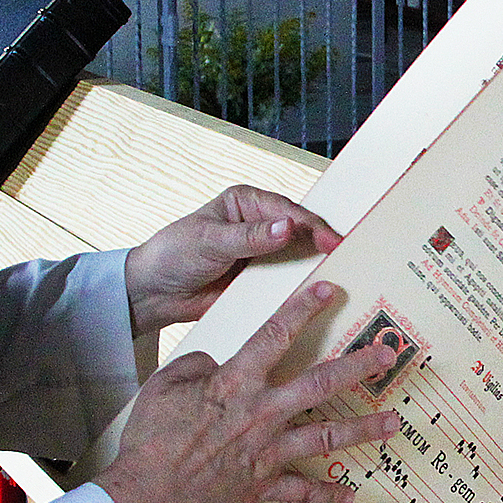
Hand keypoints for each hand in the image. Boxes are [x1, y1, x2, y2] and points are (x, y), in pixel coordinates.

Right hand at [92, 280, 400, 502]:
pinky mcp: (262, 486)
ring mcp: (267, 452)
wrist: (147, 496)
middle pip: (319, 384)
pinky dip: (326, 493)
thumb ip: (197, 365)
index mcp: (235, 383)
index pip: (275, 336)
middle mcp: (261, 414)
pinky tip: (349, 493)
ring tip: (394, 422)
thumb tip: (215, 364)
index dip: (303, 309)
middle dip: (358, 367)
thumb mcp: (165, 384)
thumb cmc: (151, 439)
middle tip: (387, 355)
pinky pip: (302, 491)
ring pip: (326, 436)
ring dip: (363, 429)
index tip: (330, 291)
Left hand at [123, 185, 342, 338]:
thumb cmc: (174, 254)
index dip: (312, 226)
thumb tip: (286, 227)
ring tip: (342, 280)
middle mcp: (259, 225)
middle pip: (299, 234)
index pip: (288, 211)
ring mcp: (261, 255)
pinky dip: (298, 291)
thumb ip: (249, 237)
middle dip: (321, 245)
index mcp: (247, 203)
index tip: (332, 242)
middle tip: (349, 259)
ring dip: (314, 269)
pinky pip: (284, 285)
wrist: (153, 293)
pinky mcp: (258, 282)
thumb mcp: (210, 241)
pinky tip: (315, 300)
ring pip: (296, 260)